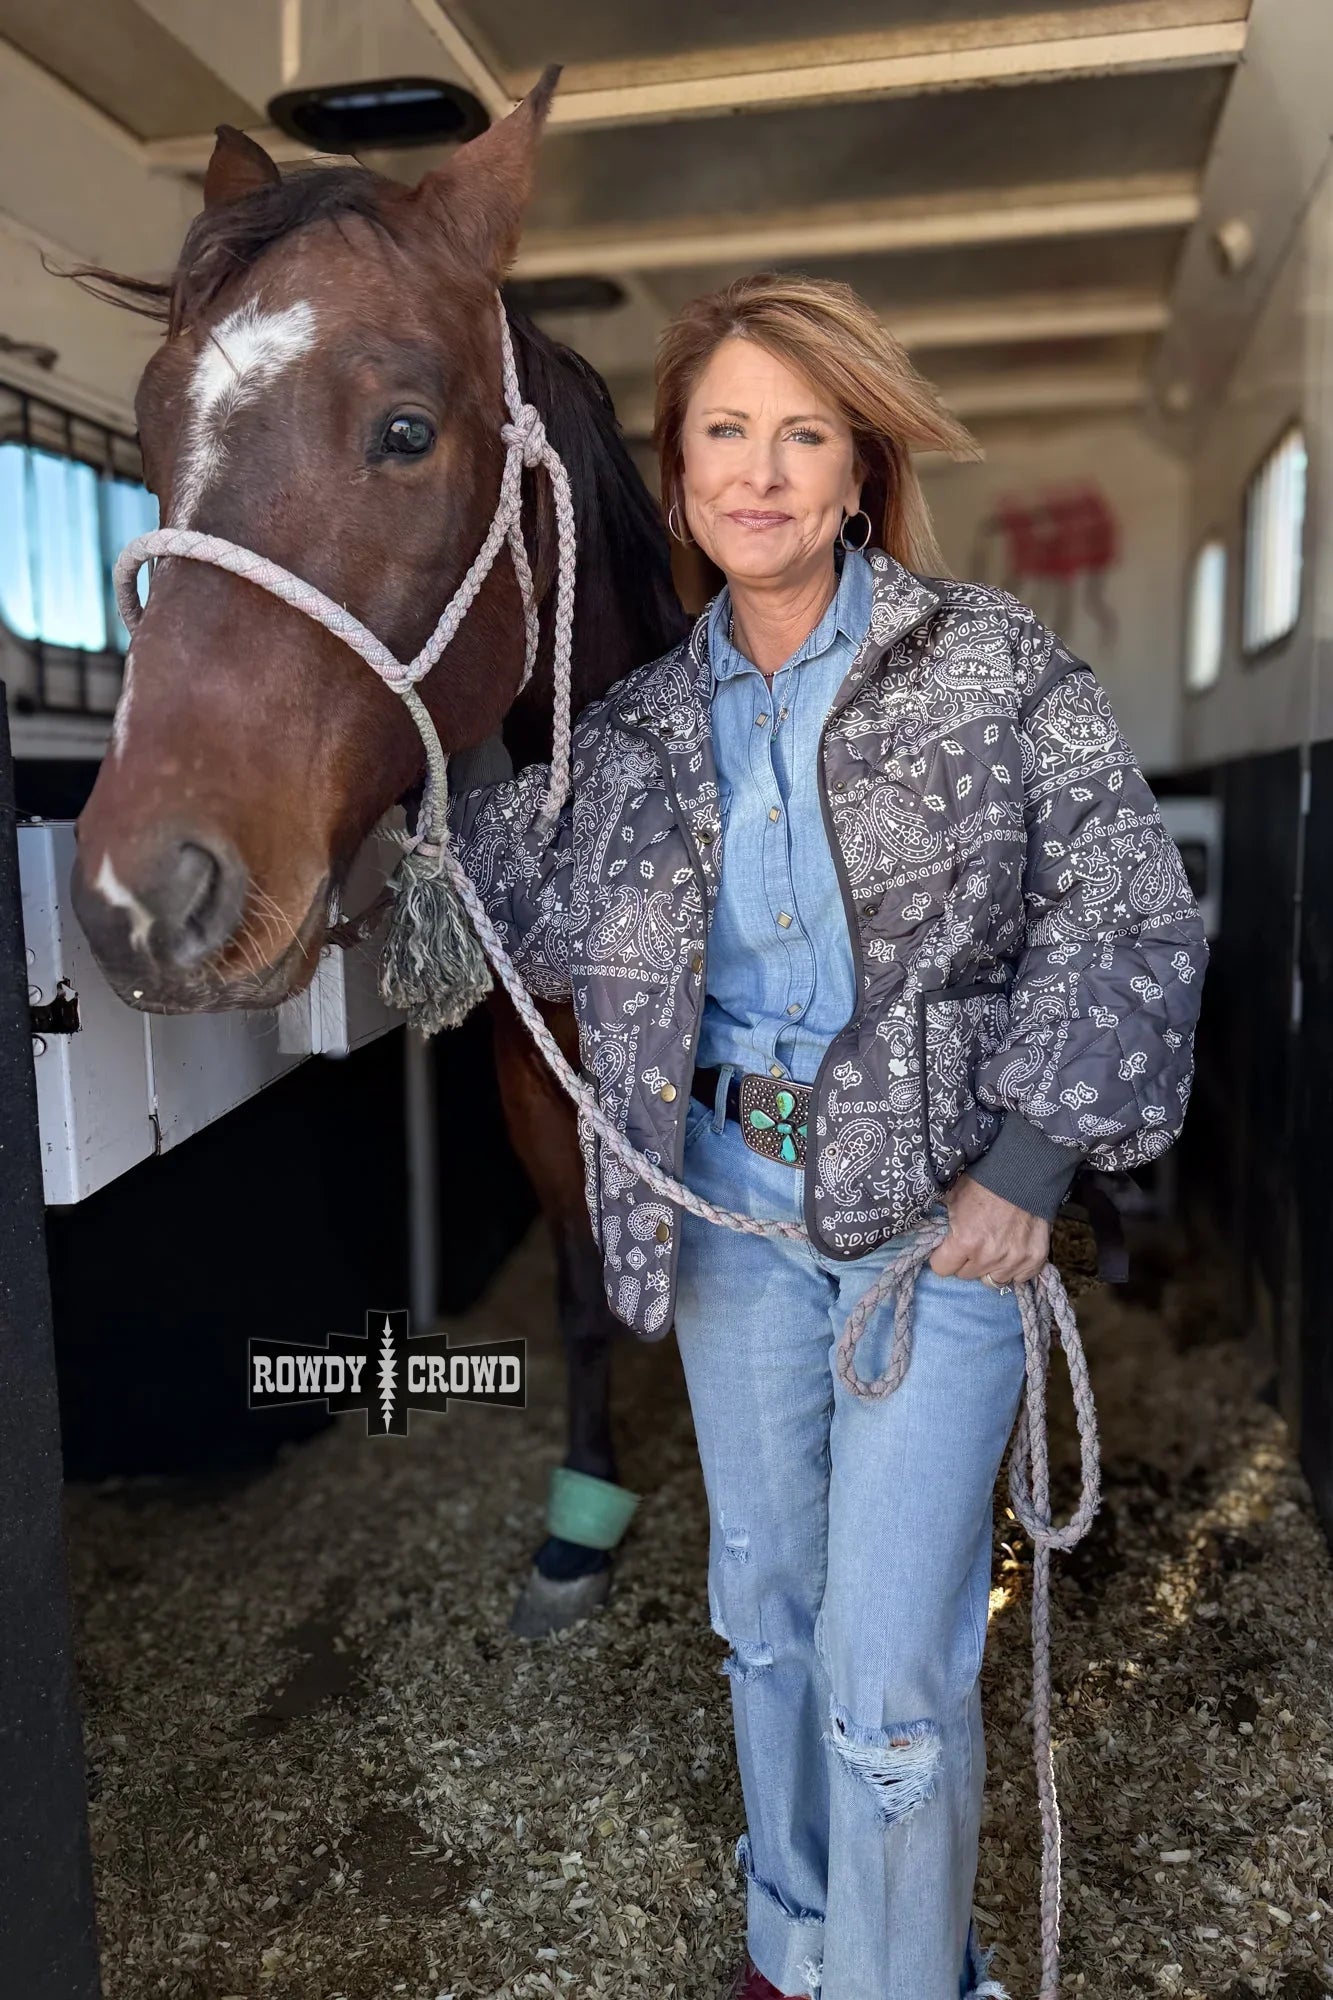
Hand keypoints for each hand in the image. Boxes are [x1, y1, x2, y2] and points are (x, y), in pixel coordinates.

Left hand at [928, 1172, 1049, 1285]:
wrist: (1024, 1173)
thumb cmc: (984, 1182)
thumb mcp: (952, 1195)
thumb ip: (938, 1218)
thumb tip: (925, 1228)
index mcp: (965, 1241)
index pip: (941, 1269)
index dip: (942, 1256)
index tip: (947, 1248)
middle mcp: (989, 1256)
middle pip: (966, 1275)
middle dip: (966, 1261)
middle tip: (973, 1241)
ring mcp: (1014, 1260)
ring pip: (992, 1280)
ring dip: (990, 1267)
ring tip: (993, 1246)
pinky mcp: (1034, 1260)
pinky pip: (1018, 1277)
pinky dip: (1014, 1267)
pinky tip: (1012, 1250)